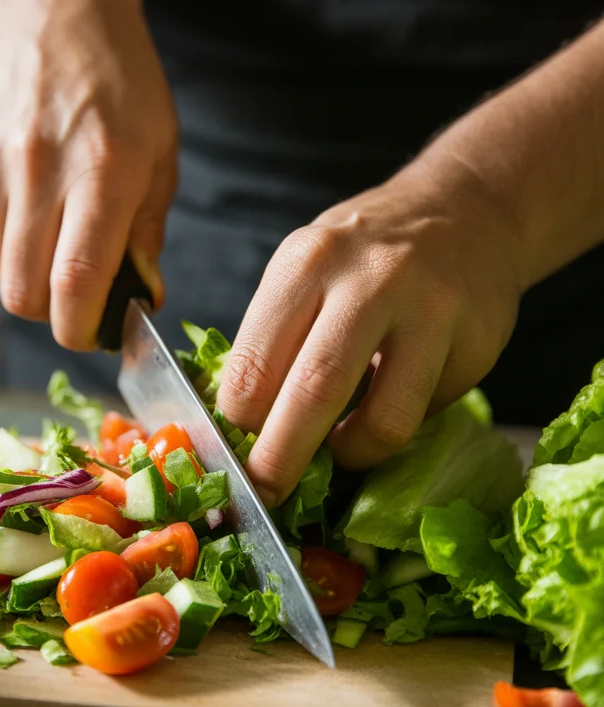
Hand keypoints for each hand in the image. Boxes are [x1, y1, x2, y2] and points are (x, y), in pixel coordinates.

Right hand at [0, 0, 177, 348]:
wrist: (56, 13)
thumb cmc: (124, 88)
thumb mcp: (160, 155)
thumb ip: (146, 235)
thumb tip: (142, 302)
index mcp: (102, 171)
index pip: (75, 282)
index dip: (80, 329)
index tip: (94, 333)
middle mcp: (39, 169)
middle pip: (23, 293)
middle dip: (53, 312)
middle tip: (81, 296)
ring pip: (1, 269)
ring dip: (33, 273)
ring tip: (62, 231)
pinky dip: (11, 237)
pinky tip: (35, 198)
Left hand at [215, 165, 523, 505]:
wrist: (465, 212)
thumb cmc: (363, 256)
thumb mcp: (305, 272)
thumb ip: (274, 340)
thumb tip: (236, 428)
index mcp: (306, 264)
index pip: (253, 364)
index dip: (236, 427)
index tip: (231, 459)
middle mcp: (369, 280)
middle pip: (313, 392)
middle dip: (280, 459)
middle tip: (266, 495)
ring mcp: (430, 310)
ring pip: (384, 420)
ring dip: (351, 453)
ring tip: (340, 449)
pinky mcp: (475, 341)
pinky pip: (425, 411)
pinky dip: (397, 425)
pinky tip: (388, 404)